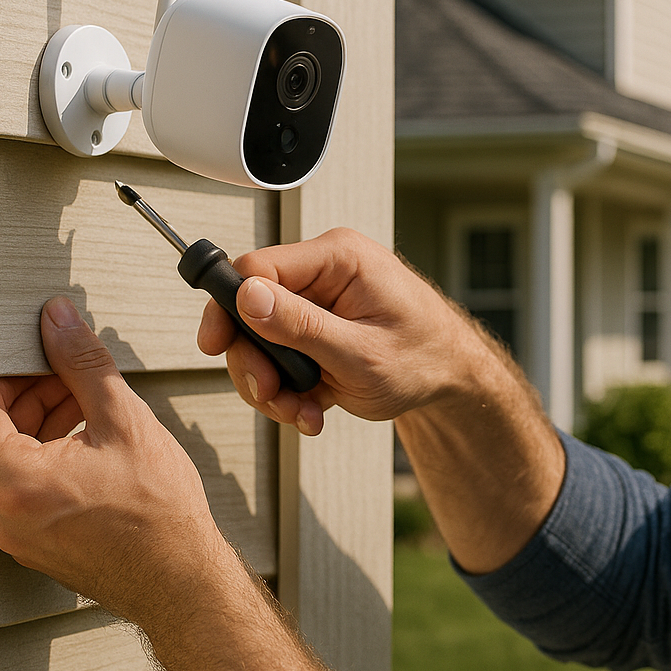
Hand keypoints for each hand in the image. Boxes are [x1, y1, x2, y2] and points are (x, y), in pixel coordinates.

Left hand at [0, 296, 226, 623]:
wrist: (182, 580)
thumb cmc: (160, 513)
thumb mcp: (126, 420)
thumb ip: (83, 363)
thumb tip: (57, 320)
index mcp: (18, 483)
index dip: (4, 378)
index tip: (40, 365)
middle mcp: (4, 517)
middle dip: (25, 399)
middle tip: (69, 381)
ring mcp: (16, 537)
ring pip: (4, 464)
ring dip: (36, 427)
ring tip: (87, 409)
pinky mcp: (33, 547)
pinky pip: (21, 491)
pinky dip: (45, 459)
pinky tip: (90, 446)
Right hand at [197, 227, 505, 434]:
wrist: (453, 380)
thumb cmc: (425, 360)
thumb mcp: (360, 352)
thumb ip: (302, 326)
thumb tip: (247, 295)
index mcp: (338, 258)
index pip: (256, 267)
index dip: (229, 307)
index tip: (218, 346)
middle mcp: (325, 273)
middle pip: (250, 308)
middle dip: (256, 362)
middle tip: (274, 396)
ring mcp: (320, 302)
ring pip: (260, 340)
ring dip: (272, 385)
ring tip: (301, 412)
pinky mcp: (316, 329)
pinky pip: (280, 357)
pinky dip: (288, 390)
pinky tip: (311, 411)